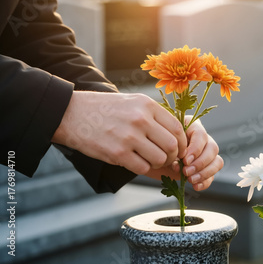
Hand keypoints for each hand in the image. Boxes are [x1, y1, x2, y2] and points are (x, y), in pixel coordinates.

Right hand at [52, 91, 187, 174]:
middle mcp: (141, 119)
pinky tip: (136, 162)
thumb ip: (154, 116)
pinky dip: (143, 168)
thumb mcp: (133, 102)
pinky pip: (143, 168)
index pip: (177, 128)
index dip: (182, 142)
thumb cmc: (105, 109)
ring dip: (158, 163)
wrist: (71, 113)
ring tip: (150, 159)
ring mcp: (129, 137)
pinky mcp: (117, 153)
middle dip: (173, 156)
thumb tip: (177, 135)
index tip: (179, 149)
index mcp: (147, 106)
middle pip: (172, 145)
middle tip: (167, 158)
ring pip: (160, 159)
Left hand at [145, 117, 223, 190]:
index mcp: (191, 128)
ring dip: (205, 172)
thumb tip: (181, 162)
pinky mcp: (204, 169)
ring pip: (217, 162)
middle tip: (186, 171)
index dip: (196, 148)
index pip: (201, 134)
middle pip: (213, 148)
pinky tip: (195, 185)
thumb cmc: (155, 147)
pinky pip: (212, 175)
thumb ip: (172, 149)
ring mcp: (205, 155)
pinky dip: (205, 182)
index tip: (185, 160)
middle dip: (200, 162)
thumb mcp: (161, 144)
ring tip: (190, 179)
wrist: (150, 159)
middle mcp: (202, 140)